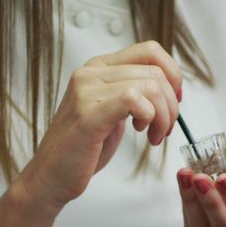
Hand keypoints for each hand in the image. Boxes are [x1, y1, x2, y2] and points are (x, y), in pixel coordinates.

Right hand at [19, 41, 181, 209]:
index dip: (173, 75)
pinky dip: (150, 118)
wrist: (51, 176)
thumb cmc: (82, 148)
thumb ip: (134, 92)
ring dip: (163, 115)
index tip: (174, 100)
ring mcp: (87, 90)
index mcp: (98, 68)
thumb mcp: (113, 111)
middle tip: (163, 128)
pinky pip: (135, 100)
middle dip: (171, 103)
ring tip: (153, 134)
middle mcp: (91, 73)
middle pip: (155, 70)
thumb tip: (170, 86)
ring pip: (150, 85)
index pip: (150, 51)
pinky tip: (142, 134)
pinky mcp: (88, 113)